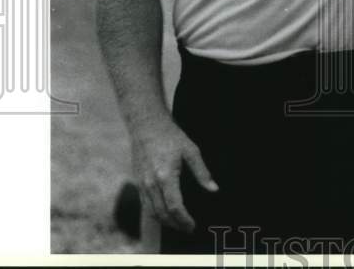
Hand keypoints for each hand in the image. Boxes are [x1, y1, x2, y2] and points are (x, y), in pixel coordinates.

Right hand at [130, 118, 217, 232]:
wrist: (146, 125)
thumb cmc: (170, 136)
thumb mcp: (191, 150)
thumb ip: (202, 172)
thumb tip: (214, 189)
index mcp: (165, 176)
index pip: (174, 207)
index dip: (184, 220)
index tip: (194, 225)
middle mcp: (151, 183)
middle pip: (162, 214)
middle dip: (176, 225)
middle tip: (189, 229)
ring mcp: (142, 184)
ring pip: (152, 212)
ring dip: (166, 222)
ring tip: (179, 225)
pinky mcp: (138, 182)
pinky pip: (146, 205)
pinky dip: (156, 214)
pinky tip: (166, 214)